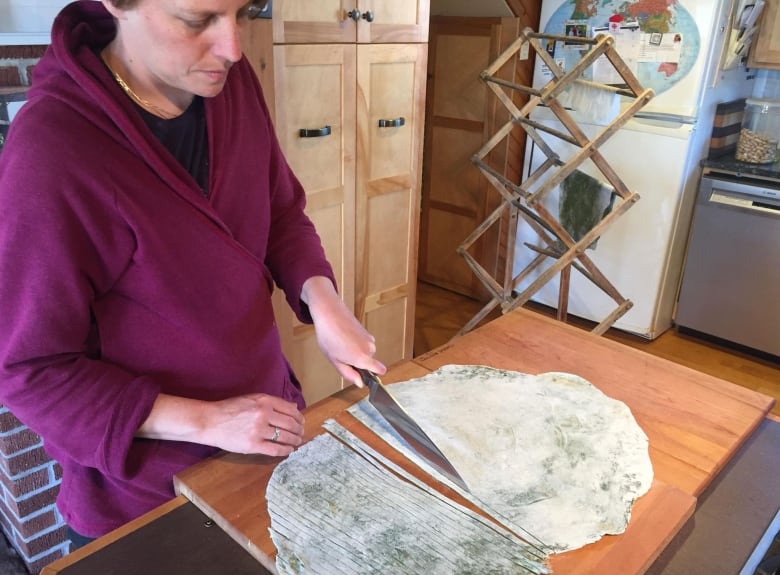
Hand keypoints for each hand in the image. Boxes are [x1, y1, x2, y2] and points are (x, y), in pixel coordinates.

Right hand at [137, 393, 304, 456]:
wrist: (210, 421)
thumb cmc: (230, 409)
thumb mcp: (252, 399)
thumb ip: (273, 402)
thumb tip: (294, 406)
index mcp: (265, 401)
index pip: (290, 409)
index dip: (299, 417)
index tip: (301, 422)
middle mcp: (264, 414)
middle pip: (290, 424)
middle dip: (299, 430)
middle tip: (301, 434)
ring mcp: (259, 430)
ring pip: (285, 437)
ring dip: (294, 441)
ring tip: (297, 442)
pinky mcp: (253, 445)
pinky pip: (275, 449)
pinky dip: (285, 451)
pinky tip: (288, 451)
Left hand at [301, 276, 385, 386]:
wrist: (329, 313)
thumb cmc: (328, 337)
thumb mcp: (335, 361)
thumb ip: (349, 374)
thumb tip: (360, 383)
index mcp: (362, 358)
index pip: (380, 370)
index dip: (374, 376)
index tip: (365, 376)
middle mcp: (370, 348)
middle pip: (368, 362)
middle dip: (357, 362)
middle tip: (341, 356)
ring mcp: (369, 339)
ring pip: (365, 353)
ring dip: (355, 352)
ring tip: (340, 345)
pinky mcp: (366, 331)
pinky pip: (363, 344)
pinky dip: (355, 344)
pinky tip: (343, 338)